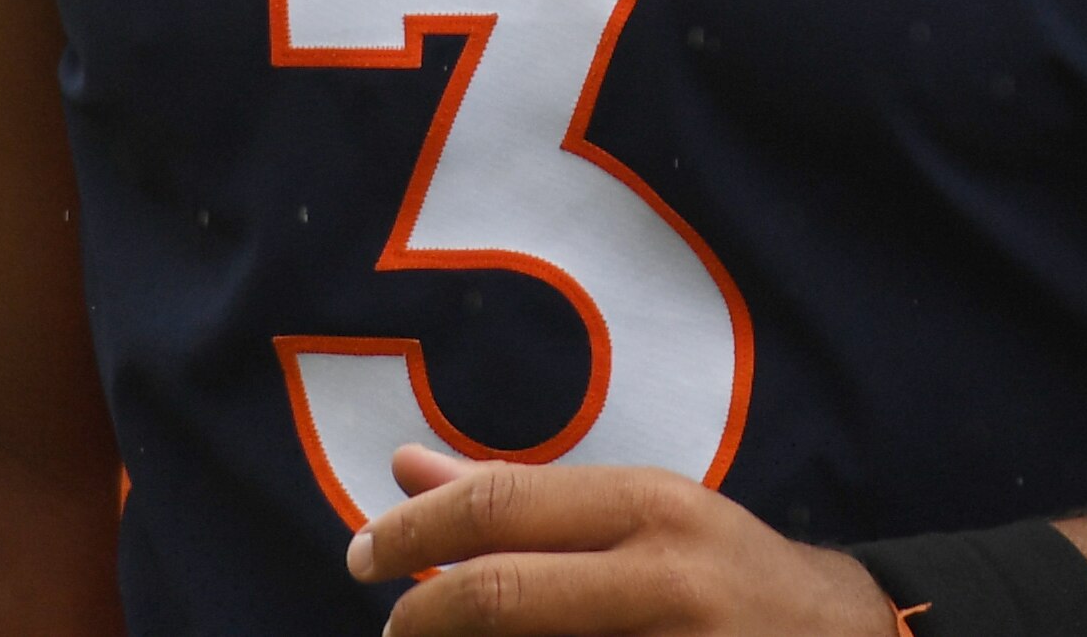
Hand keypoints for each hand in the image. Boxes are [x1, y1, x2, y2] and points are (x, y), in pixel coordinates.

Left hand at [349, 444, 900, 634]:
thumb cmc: (722, 576)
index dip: (413, 531)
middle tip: (396, 629)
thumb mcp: (641, 517)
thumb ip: (525, 499)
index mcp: (654, 507)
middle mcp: (665, 577)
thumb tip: (405, 467)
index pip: (502, 506)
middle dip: (420, 617)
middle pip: (498, 595)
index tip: (364, 554)